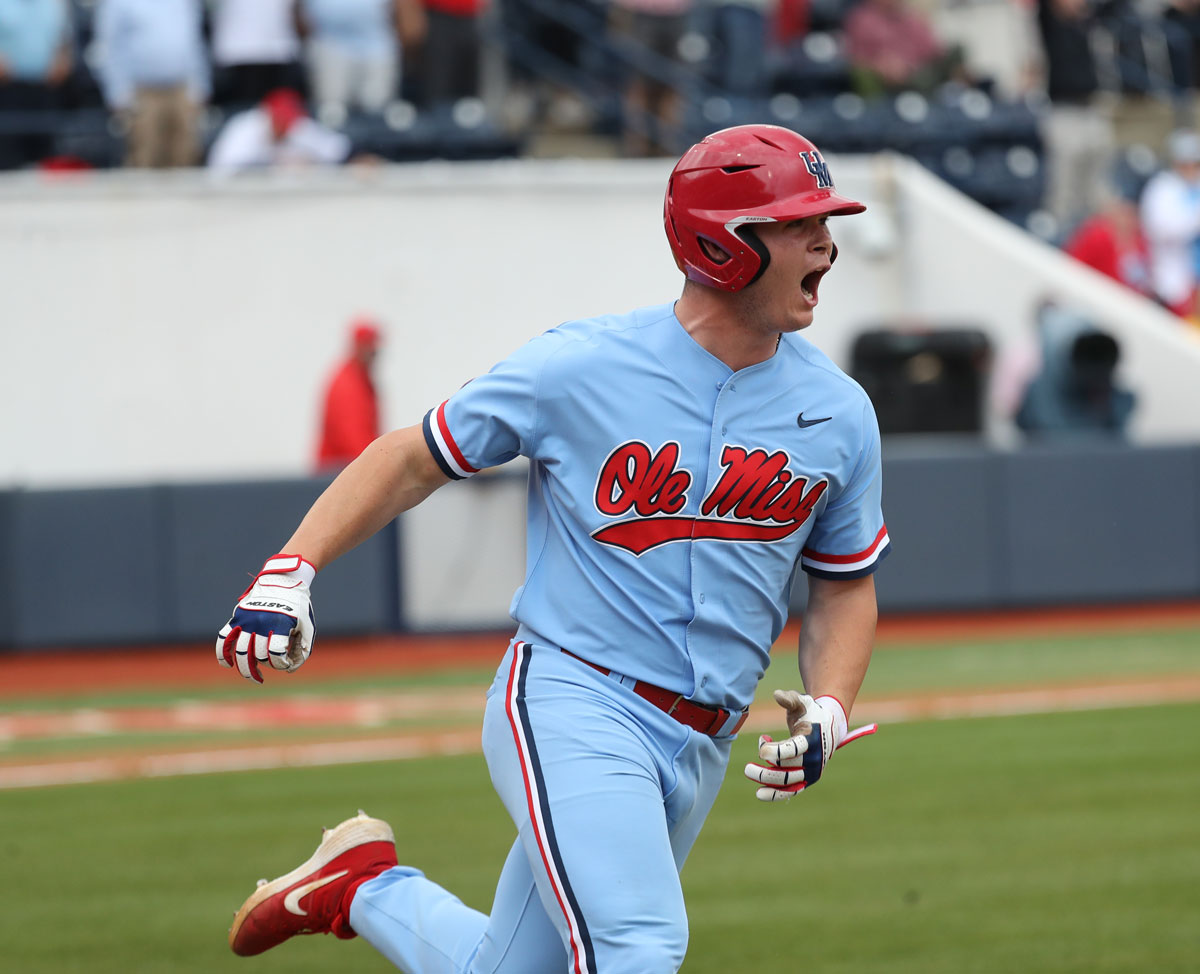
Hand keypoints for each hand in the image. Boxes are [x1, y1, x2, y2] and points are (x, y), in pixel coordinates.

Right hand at [216, 555, 316, 682]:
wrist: (285, 581)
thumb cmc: (298, 607)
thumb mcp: (307, 626)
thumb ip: (302, 649)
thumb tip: (289, 671)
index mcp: (280, 624)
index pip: (275, 654)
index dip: (281, 664)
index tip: (285, 664)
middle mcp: (261, 622)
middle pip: (257, 655)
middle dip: (264, 667)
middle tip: (268, 672)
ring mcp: (247, 619)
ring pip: (239, 650)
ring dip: (244, 667)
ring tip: (251, 675)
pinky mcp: (238, 617)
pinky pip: (224, 637)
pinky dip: (222, 652)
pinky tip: (227, 664)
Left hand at [743, 689, 876, 801]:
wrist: (828, 727)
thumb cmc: (809, 712)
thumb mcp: (801, 702)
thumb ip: (789, 699)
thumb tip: (777, 695)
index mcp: (811, 740)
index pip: (793, 750)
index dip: (775, 751)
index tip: (761, 748)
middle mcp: (813, 759)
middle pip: (786, 771)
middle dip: (764, 772)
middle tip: (747, 768)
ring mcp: (811, 772)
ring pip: (787, 783)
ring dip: (766, 780)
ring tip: (749, 770)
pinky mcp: (807, 779)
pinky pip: (791, 791)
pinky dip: (776, 795)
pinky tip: (759, 794)